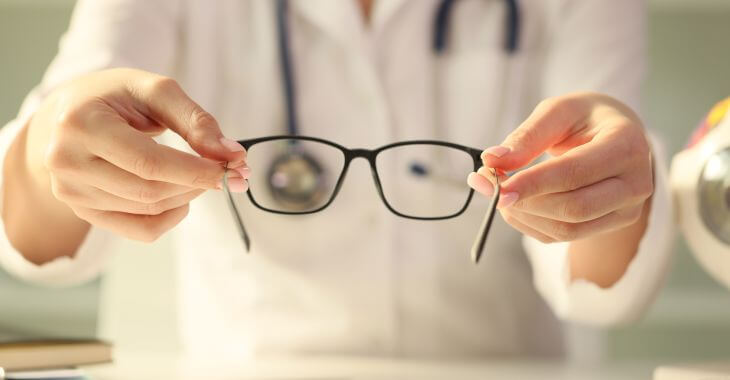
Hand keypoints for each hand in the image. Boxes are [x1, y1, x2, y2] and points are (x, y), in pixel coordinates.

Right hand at [25, 68, 248, 241]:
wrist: (65, 117)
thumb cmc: (114, 97)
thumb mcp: (154, 91)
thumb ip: (195, 120)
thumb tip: (231, 154)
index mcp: (81, 124)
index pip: (148, 162)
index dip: (196, 171)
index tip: (234, 168)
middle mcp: (67, 162)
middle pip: (150, 190)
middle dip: (197, 183)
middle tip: (227, 170)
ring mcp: (72, 192)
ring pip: (148, 210)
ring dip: (188, 196)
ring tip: (201, 173)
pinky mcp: (83, 212)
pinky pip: (139, 230)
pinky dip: (171, 217)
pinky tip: (181, 198)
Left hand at [467, 92, 653, 243]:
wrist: (616, 135)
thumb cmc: (585, 118)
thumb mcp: (558, 111)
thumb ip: (527, 136)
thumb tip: (492, 160)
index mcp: (627, 145)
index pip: (575, 173)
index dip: (533, 183)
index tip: (496, 186)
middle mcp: (635, 183)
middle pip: (574, 207)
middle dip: (526, 201)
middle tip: (490, 187)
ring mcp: (626, 210)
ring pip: (568, 228)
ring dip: (524, 215)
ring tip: (499, 192)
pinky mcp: (608, 226)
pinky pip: (563, 236)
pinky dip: (531, 224)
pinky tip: (516, 204)